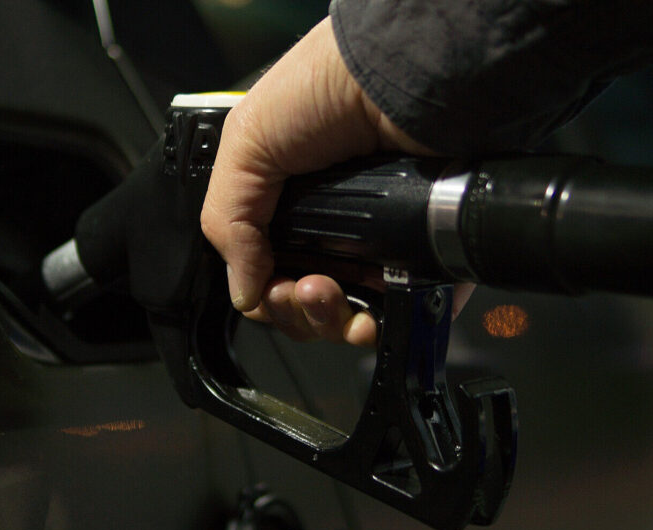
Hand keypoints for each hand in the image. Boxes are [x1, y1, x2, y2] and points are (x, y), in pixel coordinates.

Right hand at [200, 17, 471, 345]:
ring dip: (332, 322)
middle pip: (308, 306)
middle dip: (298, 312)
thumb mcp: (247, 142)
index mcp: (289, 206)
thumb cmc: (327, 88)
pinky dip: (385, 327)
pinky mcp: (423, 254)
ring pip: (352, 318)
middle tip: (304, 289)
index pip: (269, 275)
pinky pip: (405, 311)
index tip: (270, 289)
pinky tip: (371, 315)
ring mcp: (381, 244)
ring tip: (330, 292)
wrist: (404, 79)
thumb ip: (228, 220)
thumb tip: (242, 292)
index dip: (266, 296)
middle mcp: (335, 228)